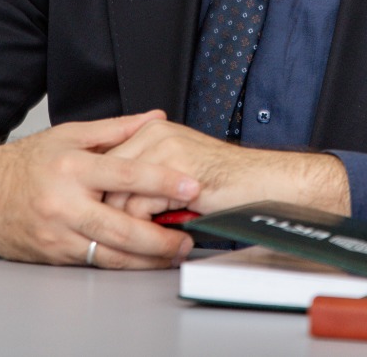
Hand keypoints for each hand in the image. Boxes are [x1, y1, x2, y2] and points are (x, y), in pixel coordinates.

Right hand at [0, 110, 198, 268]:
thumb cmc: (24, 164)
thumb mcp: (69, 135)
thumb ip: (115, 129)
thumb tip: (154, 117)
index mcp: (71, 167)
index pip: (125, 175)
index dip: (161, 182)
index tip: (191, 187)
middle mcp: (64, 202)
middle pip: (120, 226)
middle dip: (159, 237)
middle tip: (188, 238)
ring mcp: (57, 233)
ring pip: (110, 253)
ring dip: (146, 258)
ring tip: (172, 254)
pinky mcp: (53, 254)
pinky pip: (94, 261)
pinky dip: (121, 263)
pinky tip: (142, 259)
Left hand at [101, 118, 348, 218]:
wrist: (262, 182)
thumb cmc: (224, 182)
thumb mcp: (177, 171)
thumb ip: (145, 175)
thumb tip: (109, 201)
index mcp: (151, 129)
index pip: (105, 163)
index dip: (105, 195)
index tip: (108, 217)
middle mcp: (153, 133)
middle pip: (105, 179)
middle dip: (111, 210)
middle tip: (124, 233)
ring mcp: (163, 149)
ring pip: (117, 196)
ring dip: (128, 223)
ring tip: (147, 237)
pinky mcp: (174, 171)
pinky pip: (137, 209)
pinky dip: (146, 229)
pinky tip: (164, 235)